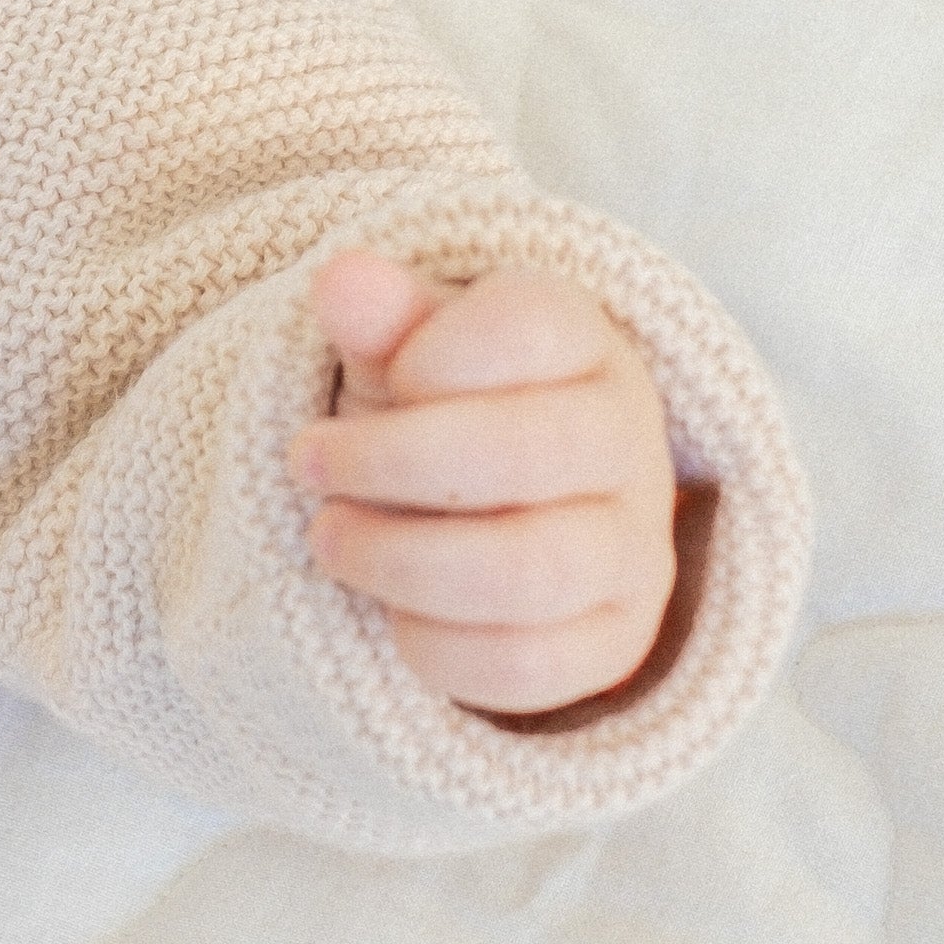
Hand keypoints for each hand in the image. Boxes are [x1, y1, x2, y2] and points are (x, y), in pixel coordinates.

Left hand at [290, 254, 686, 727]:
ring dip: (398, 560)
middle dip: (388, 463)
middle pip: (524, 454)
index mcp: (584, 340)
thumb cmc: (444, 409)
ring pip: (525, 573)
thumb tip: (342, 280)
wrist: (497, 511)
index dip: (429, 357)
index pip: (527, 328)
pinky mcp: (617, 639)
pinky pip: (525, 663)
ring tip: (332, 539)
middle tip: (309, 465)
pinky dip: (435, 646)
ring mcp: (634, 547)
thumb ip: (381, 315)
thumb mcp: (405, 350)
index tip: (385, 376)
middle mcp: (630, 439)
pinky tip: (393, 614)